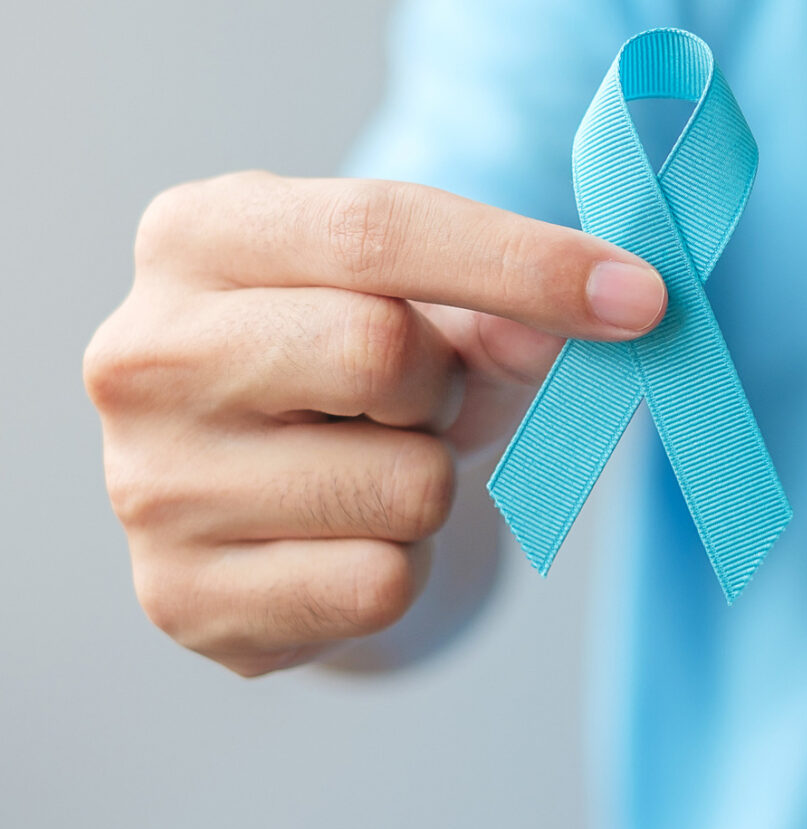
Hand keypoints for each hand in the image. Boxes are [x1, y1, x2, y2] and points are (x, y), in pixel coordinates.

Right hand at [82, 172, 666, 675]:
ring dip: (431, 484)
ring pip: (399, 485)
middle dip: (448, 384)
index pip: (377, 229)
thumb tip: (606, 309)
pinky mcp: (181, 600)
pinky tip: (350, 540)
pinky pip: (377, 586)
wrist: (280, 495)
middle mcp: (141, 352)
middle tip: (428, 399)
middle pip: (377, 350)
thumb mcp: (435, 305)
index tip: (642, 296)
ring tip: (377, 469)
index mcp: (196, 235)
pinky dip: (405, 569)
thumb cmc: (365, 368)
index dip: (527, 263)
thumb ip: (514, 298)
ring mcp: (147, 484)